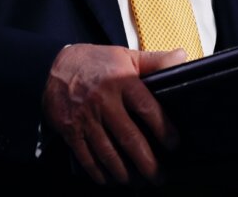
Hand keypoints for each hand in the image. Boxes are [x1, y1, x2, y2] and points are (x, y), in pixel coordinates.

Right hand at [41, 44, 184, 184]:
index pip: (148, 110)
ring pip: (107, 152)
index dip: (165, 130)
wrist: (54, 64)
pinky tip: (108, 179)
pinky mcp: (69, 127)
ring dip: (124, 172)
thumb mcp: (126, 56)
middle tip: (158, 177)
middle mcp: (103, 100)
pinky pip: (85, 155)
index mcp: (122, 81)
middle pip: (130, 138)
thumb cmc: (96, 62)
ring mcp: (84, 116)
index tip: (174, 144)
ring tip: (137, 181)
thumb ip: (155, 60)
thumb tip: (183, 57)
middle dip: (147, 162)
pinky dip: (97, 171)